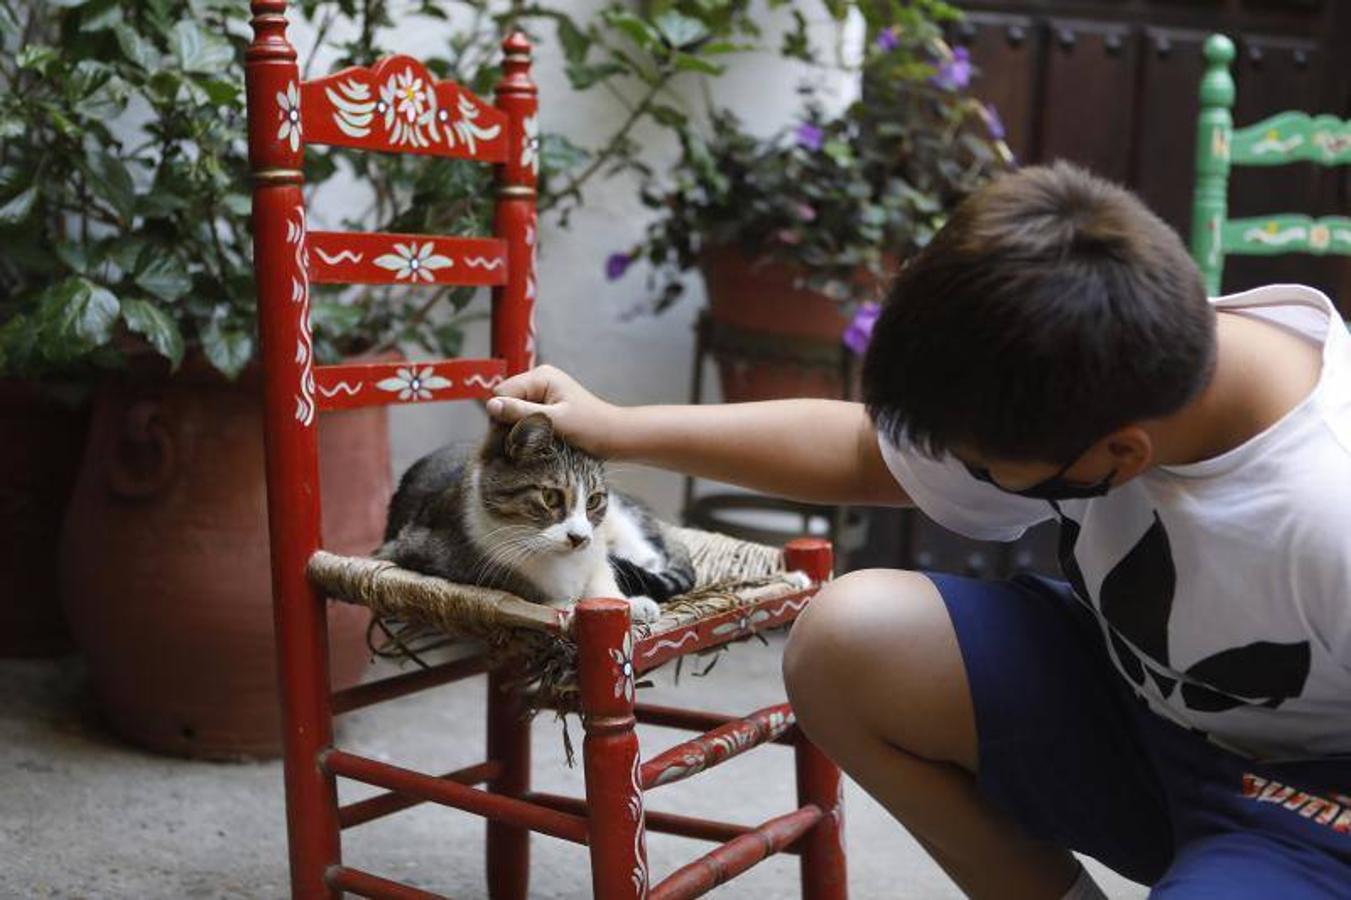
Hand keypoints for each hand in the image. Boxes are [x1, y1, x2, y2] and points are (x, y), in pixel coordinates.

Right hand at [486, 365, 622, 456]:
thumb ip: (522, 413)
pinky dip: (526, 430)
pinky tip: (536, 441)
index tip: (509, 436)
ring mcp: (542, 393)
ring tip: (533, 443)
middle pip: (506, 401)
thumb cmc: (591, 427)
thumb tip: (491, 406)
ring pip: (513, 411)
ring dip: (518, 428)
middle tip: (523, 443)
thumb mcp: (555, 421)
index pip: (502, 392)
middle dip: (510, 422)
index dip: (502, 414)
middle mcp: (539, 380)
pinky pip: (524, 417)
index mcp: (541, 376)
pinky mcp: (545, 407)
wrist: (615, 437)